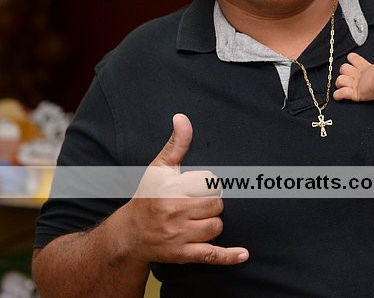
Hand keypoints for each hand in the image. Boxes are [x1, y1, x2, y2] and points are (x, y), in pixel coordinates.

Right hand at [121, 114, 248, 265]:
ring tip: (197, 220)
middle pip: (216, 206)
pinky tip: (243, 254)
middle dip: (212, 204)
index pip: (209, 184)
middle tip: (197, 204)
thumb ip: (176, 143)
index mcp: (170, 189)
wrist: (130, 235)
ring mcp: (179, 236)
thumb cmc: (148, 197)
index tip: (197, 188)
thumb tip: (182, 118)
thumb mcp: (159, 168)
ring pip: (216, 226)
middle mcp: (174, 213)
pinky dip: (229, 256)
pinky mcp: (183, 255)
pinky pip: (211, 255)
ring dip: (212, 223)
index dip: (208, 185)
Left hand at [333, 52, 373, 100]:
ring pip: (339, 80)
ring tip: (344, 86)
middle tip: (349, 77)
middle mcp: (358, 75)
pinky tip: (337, 97)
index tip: (352, 62)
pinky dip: (338, 95)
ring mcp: (354, 84)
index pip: (352, 57)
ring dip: (340, 83)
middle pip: (343, 68)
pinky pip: (340, 94)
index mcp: (366, 67)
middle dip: (344, 73)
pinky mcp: (353, 93)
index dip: (351, 59)